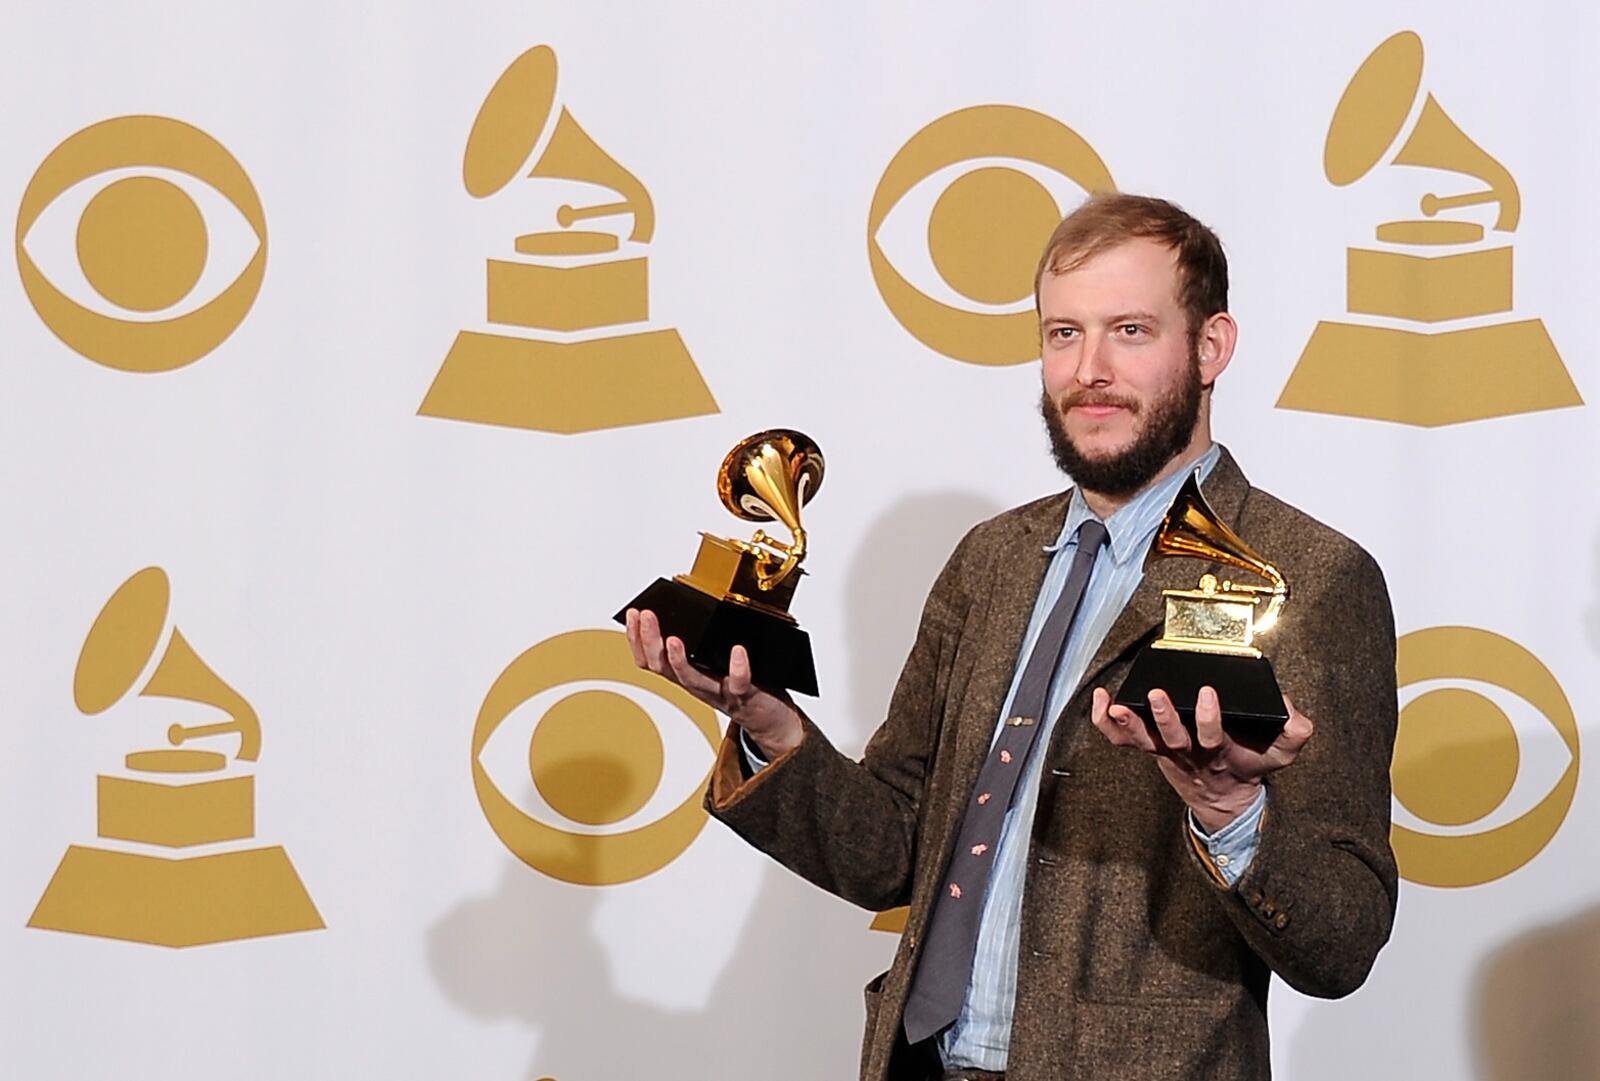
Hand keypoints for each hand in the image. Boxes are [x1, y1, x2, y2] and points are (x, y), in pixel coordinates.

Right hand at [625, 608, 804, 757]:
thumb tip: (686, 610)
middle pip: (662, 668)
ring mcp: (719, 691)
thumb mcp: (714, 665)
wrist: (772, 722)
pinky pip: (739, 683)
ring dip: (678, 660)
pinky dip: (737, 668)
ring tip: (672, 639)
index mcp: (687, 674)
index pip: (650, 660)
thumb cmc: (743, 689)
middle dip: (649, 641)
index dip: (636, 640)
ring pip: (691, 679)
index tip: (633, 614)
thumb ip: (701, 646)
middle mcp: (697, 684)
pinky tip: (737, 651)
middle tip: (645, 616)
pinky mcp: (745, 695)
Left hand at [1091, 685, 1312, 832]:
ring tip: (1117, 704)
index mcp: (1218, 750)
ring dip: (1128, 723)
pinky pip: (1119, 739)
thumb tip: (1288, 706)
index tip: (1208, 693)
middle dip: (1165, 717)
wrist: (1224, 794)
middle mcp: (1187, 750)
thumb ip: (1294, 731)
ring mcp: (1163, 749)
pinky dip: (1105, 721)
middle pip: (1172, 737)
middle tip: (1159, 695)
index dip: (1209, 718)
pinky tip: (1101, 698)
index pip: (1212, 736)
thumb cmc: (1248, 763)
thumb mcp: (1280, 753)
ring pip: (1141, 739)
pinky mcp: (1147, 746)